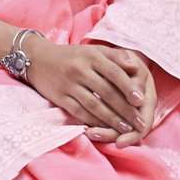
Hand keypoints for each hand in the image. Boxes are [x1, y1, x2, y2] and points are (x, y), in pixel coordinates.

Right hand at [23, 37, 156, 146]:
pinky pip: (79, 112)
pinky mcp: (60, 98)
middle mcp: (80, 70)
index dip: (129, 87)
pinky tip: (105, 128)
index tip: (141, 100)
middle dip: (125, 108)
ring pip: (94, 105)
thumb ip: (116, 57)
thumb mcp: (93, 50)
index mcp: (92, 56)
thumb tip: (137, 67)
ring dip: (112, 119)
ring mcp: (69, 85)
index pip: (114, 73)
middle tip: (139, 121)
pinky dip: (94, 121)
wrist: (38, 59)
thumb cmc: (73, 56)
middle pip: (106, 92)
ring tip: (126, 128)